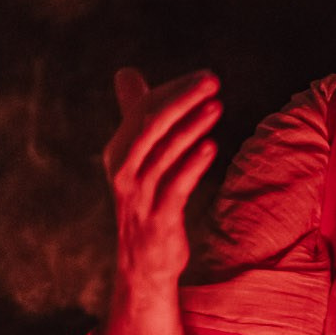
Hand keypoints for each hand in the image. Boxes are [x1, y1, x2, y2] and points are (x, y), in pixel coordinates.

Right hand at [105, 69, 221, 295]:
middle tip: (212, 80)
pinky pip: (175, 186)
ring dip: (191, 127)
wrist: (142, 262)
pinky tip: (211, 147)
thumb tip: (125, 71)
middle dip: (182, 99)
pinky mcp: (158, 218)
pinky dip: (192, 165)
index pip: (144, 108)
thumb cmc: (145, 201)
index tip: (204, 77)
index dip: (174, 90)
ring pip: (165, 153)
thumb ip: (133, 114)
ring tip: (216, 107)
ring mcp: (140, 195)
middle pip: (151, 124)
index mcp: (119, 151)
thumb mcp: (135, 157)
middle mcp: (124, 170)